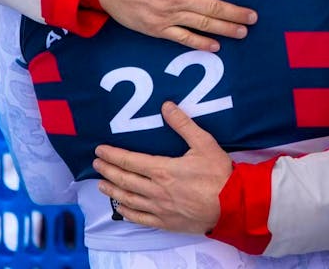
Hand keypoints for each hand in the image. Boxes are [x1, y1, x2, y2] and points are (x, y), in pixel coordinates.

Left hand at [93, 101, 231, 233]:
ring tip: (101, 184)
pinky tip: (120, 207)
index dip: (112, 155)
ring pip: (128, 199)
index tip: (99, 151)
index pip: (129, 161)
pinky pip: (140, 218)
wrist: (233, 205)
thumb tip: (166, 106)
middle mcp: (156, 190)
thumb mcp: (204, 143)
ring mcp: (159, 208)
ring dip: (113, 190)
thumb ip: (183, 124)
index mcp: (163, 170)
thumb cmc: (219, 174)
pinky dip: (127, 212)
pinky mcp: (166, 222)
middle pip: (124, 179)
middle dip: (108, 170)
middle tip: (95, 164)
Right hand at [95, 0, 258, 50]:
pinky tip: (215, 46)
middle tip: (255, 17)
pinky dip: (200, 43)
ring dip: (225, 29)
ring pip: (202, 25)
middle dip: (237, 12)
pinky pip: (182, 39)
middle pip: (214, 7)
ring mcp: (167, 17)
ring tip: (243, 32)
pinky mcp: (156, 29)